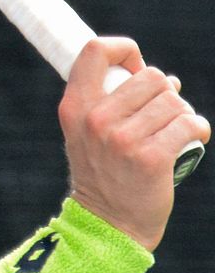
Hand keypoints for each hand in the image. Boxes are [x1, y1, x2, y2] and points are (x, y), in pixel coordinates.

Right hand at [59, 38, 210, 250]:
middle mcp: (95, 119)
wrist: (109, 222)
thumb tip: (164, 78)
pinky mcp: (150, 158)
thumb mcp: (85, 132)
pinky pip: (189, 124)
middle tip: (161, 113)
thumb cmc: (104, 171)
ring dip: (182, 112)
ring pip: (173, 100)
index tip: (135, 69)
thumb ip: (106, 101)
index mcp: (74, 106)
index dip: (124, 50)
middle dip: (164, 91)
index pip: (96, 51)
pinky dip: (198, 128)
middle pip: (149, 75)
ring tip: (175, 129)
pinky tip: (194, 136)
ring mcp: (122, 139)